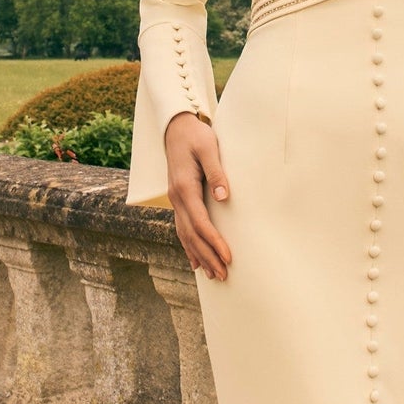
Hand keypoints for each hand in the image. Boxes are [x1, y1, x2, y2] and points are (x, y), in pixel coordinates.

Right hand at [164, 112, 231, 280]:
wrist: (177, 128)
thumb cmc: (196, 136)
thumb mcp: (209, 149)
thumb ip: (217, 173)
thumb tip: (224, 197)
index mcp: (184, 188)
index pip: (200, 222)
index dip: (213, 242)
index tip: (228, 257)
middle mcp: (176, 198)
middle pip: (191, 235)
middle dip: (207, 257)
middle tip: (223, 275)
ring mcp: (175, 200)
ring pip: (185, 235)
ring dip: (199, 256)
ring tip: (212, 275)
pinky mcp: (179, 200)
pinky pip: (182, 229)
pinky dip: (189, 247)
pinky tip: (196, 261)